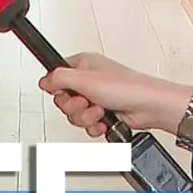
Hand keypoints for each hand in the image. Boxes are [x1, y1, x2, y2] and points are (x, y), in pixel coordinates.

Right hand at [38, 53, 192, 136]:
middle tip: (86, 102)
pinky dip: (94, 126)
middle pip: (64, 100)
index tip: (67, 92)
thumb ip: (58, 78)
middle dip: (74, 107)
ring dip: (86, 117)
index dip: (59, 89)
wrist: (149, 106)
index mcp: (83, 65)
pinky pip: (88, 125)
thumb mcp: (85, 79)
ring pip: (75, 115)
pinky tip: (104, 120)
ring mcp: (96, 98)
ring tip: (99, 111)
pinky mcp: (103, 114)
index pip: (57, 78)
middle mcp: (89, 81)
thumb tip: (44, 80)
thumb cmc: (127, 87)